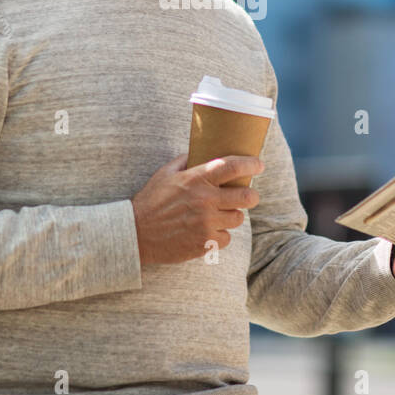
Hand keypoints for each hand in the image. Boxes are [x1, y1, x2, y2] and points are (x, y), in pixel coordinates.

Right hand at [130, 152, 262, 265]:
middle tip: (248, 195)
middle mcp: (205, 201)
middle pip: (247, 196)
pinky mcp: (205, 243)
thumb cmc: (151, 200)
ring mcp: (206, 224)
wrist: (136, 234)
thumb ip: (186, 161)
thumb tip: (203, 151)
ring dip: (232, 215)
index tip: (259, 165)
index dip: (251, 164)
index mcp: (196, 179)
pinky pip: (227, 238)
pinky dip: (221, 234)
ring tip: (220, 214)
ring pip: (238, 219)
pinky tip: (208, 230)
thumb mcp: (166, 173)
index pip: (233, 166)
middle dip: (251, 195)